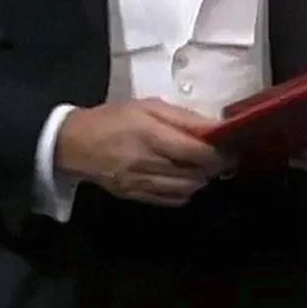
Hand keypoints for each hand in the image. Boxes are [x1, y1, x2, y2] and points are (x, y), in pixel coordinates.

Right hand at [55, 100, 232, 206]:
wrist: (75, 144)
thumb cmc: (114, 119)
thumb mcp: (148, 106)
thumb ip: (182, 117)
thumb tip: (215, 126)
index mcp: (150, 134)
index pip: (196, 152)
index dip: (219, 154)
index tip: (231, 149)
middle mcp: (147, 162)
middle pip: (196, 174)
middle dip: (214, 167)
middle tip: (221, 157)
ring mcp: (141, 183)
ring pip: (187, 189)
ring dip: (201, 179)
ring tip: (201, 166)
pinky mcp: (137, 196)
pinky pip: (173, 200)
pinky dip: (185, 191)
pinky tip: (183, 178)